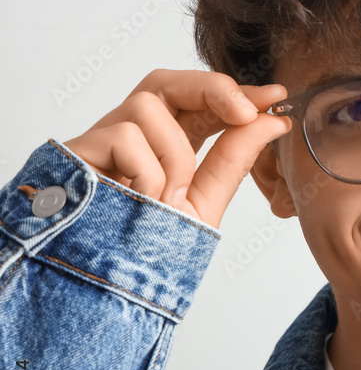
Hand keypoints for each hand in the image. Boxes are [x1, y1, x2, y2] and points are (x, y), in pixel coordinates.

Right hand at [63, 69, 292, 228]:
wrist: (105, 287)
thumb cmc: (147, 249)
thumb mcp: (203, 203)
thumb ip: (234, 161)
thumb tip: (271, 123)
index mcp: (162, 146)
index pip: (198, 104)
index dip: (235, 95)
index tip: (276, 98)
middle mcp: (130, 136)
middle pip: (166, 82)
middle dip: (213, 89)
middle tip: (247, 111)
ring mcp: (100, 141)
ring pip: (149, 108)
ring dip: (174, 156)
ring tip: (167, 200)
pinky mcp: (76, 151)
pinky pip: (125, 136)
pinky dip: (147, 173)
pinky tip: (140, 203)